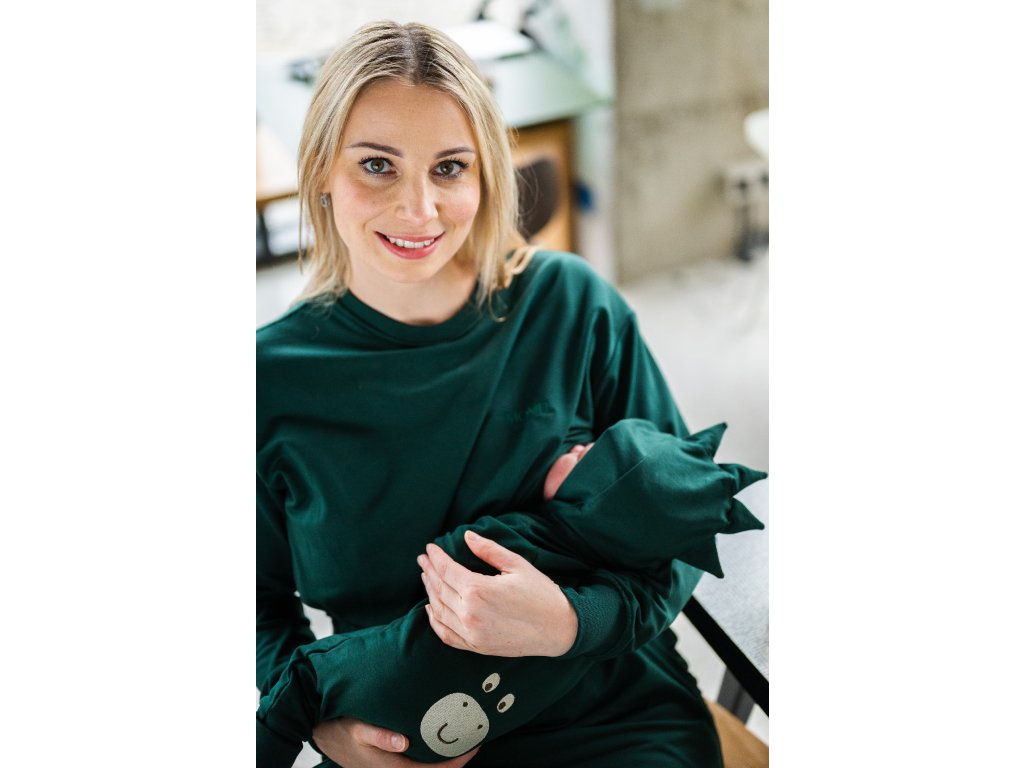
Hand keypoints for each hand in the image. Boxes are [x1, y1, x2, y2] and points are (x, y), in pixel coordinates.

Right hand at [312, 717, 478, 766]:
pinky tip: (441, 736)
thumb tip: (402, 742)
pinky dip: (434, 753)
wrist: (322, 733)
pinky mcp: (393, 762)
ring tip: (464, 734)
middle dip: (458, 759)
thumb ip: (378, 735)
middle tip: (477, 736)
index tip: (475, 744)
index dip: (458, 762)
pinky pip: (420, 762)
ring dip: (447, 756)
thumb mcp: (357, 729)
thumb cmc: (340, 729)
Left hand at [418, 530, 577, 656]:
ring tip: (426, 577)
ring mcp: (471, 633)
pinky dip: (435, 620)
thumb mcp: (516, 565)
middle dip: (429, 572)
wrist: (559, 629)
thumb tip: (467, 536)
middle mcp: (469, 614)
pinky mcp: (476, 647)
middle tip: (423, 560)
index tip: (429, 548)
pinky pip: (446, 634)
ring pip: (439, 611)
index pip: (447, 570)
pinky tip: (431, 608)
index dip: (436, 558)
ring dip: (430, 592)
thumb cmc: (540, 593)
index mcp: (478, 590)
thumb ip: (488, 550)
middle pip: (439, 589)